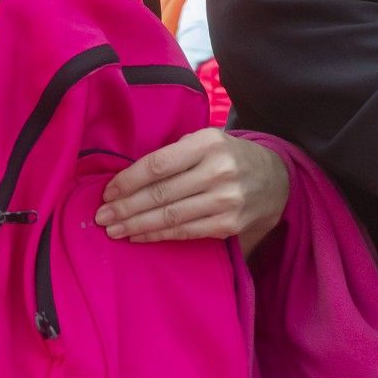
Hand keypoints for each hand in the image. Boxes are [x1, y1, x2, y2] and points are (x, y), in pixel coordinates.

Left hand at [95, 129, 289, 254]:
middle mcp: (218, 171)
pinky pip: (185, 232)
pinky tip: (138, 236)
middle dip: (126, 207)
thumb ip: (176, 153)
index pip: (159, 164)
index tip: (108, 192)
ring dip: (136, 225)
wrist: (275, 179)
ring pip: (171, 216)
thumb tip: (129, 177)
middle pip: (161, 193)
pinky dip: (158, 236)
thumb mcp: (208, 140)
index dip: (129, 180)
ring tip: (113, 229)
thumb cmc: (229, 156)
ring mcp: (226, 200)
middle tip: (102, 216)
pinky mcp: (229, 224)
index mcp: (208, 143)